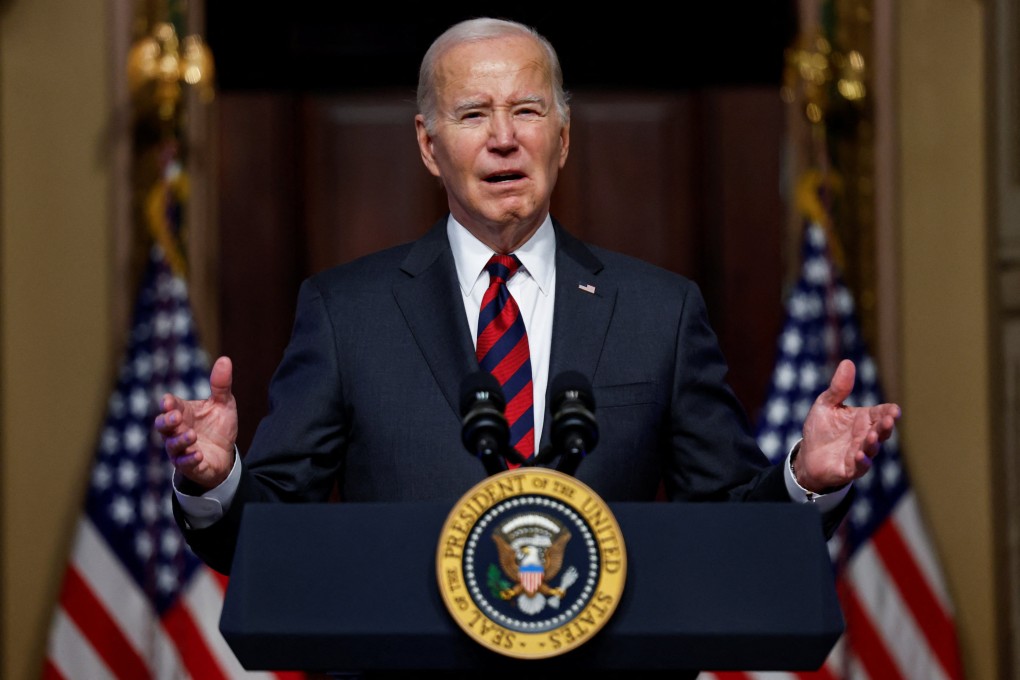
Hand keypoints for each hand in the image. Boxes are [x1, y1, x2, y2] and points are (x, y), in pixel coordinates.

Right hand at [154, 355, 238, 490]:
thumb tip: (224, 359)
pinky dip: (190, 459)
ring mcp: (181, 449)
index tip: (168, 401)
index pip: (171, 406)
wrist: (225, 454)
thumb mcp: (223, 403)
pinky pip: (185, 464)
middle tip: (175, 417)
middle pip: (163, 425)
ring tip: (191, 435)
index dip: (168, 404)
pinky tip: (198, 455)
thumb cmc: (218, 426)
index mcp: (183, 412)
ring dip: (180, 440)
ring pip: (172, 445)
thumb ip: (221, 384)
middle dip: (166, 421)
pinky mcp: (189, 465)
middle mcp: (177, 430)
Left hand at [796, 359, 900, 492]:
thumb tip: (848, 362)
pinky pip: (859, 466)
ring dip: (874, 442)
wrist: (807, 456)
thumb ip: (838, 388)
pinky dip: (862, 460)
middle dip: (886, 426)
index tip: (894, 410)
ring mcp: (860, 452)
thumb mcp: (826, 404)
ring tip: (873, 436)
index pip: (881, 413)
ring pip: (872, 448)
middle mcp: (865, 435)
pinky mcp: (850, 468)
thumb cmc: (820, 429)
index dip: (888, 412)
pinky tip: (860, 454)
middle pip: (881, 430)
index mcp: (863, 419)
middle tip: (890, 420)